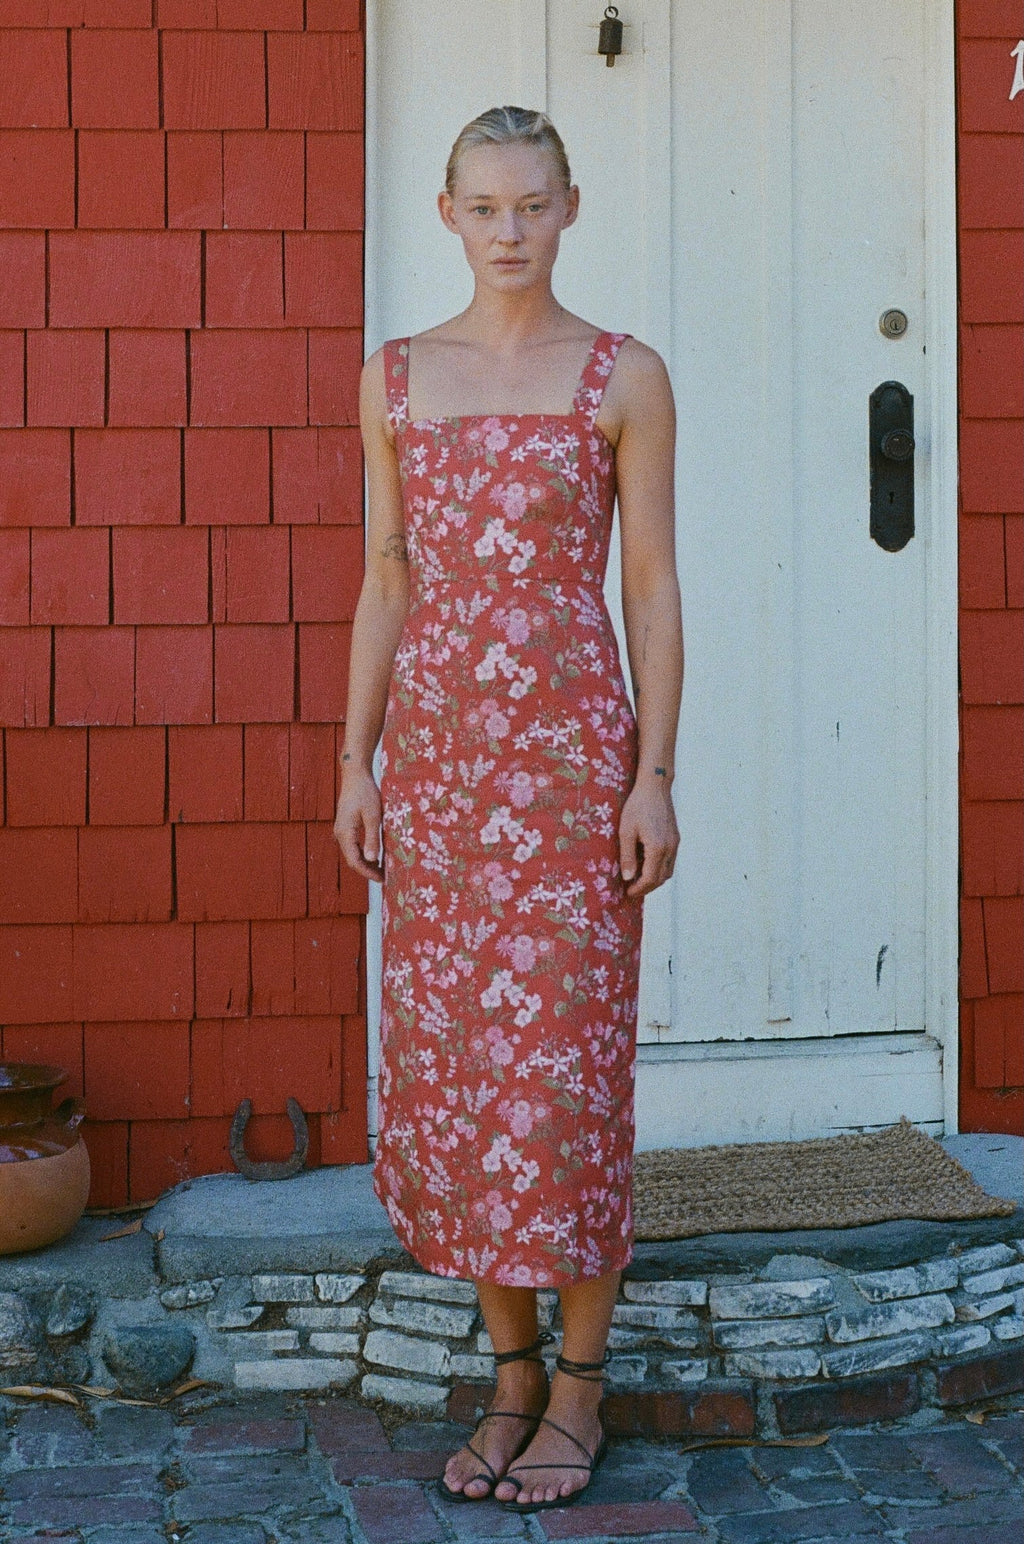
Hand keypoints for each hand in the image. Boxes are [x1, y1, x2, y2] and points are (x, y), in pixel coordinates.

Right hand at [334, 771, 384, 884]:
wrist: (355, 775)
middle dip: (368, 870)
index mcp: (345, 833)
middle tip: (385, 878)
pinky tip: (375, 856)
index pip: (355, 861)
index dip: (368, 873)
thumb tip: (371, 860)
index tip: (382, 879)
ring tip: (382, 869)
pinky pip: (354, 846)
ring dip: (366, 863)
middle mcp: (340, 834)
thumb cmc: (365, 793)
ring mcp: (342, 831)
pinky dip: (364, 853)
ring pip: (353, 854)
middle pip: (352, 860)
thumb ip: (372, 838)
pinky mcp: (346, 826)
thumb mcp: (373, 816)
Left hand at [618, 780, 678, 898]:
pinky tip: (646, 865)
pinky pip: (669, 861)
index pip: (651, 878)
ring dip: (654, 879)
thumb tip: (628, 878)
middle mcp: (670, 848)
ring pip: (668, 871)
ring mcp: (675, 843)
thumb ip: (627, 856)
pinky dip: (659, 868)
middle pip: (661, 878)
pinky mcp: (675, 838)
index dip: (639, 889)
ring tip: (637, 879)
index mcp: (658, 848)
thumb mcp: (626, 831)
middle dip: (647, 888)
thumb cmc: (637, 806)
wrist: (655, 786)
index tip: (627, 892)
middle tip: (631, 890)